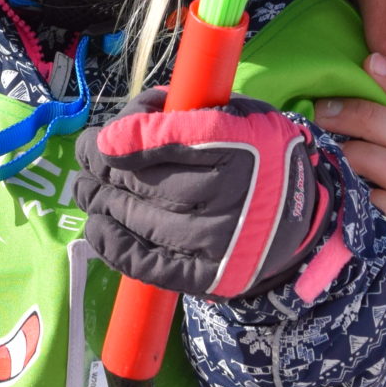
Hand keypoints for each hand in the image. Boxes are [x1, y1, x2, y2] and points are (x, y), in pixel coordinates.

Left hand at [76, 92, 332, 299]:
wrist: (301, 216)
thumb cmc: (257, 155)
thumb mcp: (238, 113)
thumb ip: (186, 110)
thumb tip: (123, 123)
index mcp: (241, 142)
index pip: (171, 138)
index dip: (125, 138)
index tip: (100, 139)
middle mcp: (233, 192)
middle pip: (146, 180)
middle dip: (103, 167)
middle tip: (84, 158)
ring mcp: (220, 239)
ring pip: (141, 219)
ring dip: (102, 202)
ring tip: (85, 190)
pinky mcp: (209, 275)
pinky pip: (149, 263)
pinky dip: (114, 245)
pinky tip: (97, 227)